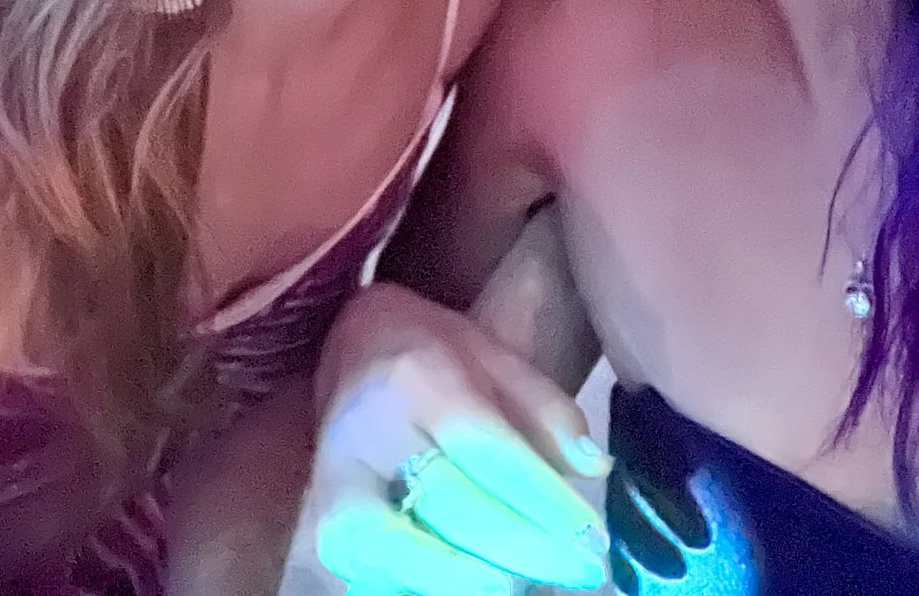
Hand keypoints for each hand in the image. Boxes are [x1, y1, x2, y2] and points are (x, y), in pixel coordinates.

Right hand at [291, 283, 608, 595]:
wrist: (346, 347)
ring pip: (405, 551)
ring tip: (528, 583)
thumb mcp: (496, 355)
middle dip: (526, 548)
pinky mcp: (325, 529)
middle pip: (453, 506)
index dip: (545, 501)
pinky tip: (480, 581)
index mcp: (418, 378)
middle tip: (581, 571)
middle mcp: (368, 431)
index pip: (488, 451)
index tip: (591, 539)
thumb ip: (547, 409)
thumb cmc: (433, 353)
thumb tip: (593, 468)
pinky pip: (380, 573)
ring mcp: (336, 485)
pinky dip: (431, 584)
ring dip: (474, 577)